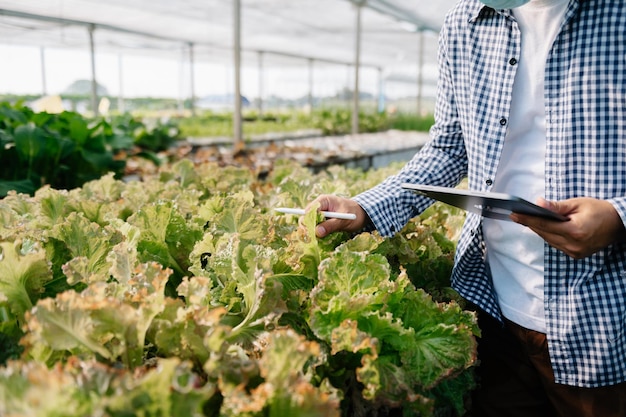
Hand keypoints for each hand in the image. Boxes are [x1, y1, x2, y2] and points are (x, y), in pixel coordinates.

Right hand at [305, 195, 368, 237]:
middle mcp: (320, 206)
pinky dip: (318, 233)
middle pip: (307, 217)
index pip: (309, 210)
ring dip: (313, 232)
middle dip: (309, 228)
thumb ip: (330, 225)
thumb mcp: (343, 220)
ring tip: (319, 240)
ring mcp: (320, 214)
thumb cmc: (355, 214)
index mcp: (323, 201)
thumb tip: (317, 232)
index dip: (307, 221)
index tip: (310, 232)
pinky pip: (316, 227)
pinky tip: (323, 238)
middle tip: (313, 239)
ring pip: (310, 224)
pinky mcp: (323, 221)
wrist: (363, 214)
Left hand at [510, 197, 625, 258]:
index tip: (514, 214)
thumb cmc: (600, 211)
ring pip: (548, 240)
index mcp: (575, 231)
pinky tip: (541, 227)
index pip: (544, 225)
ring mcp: (574, 252)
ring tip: (525, 219)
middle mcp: (573, 245)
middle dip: (530, 223)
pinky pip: (556, 244)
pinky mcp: (575, 255)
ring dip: (538, 229)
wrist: (619, 225)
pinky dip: (548, 235)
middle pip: (544, 233)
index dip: (527, 219)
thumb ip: (556, 206)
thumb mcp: (578, 204)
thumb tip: (538, 204)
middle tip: (516, 215)